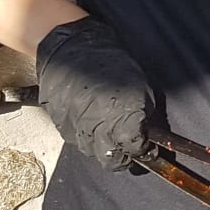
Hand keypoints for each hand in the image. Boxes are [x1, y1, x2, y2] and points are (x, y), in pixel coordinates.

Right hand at [35, 17, 155, 170]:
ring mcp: (77, 130)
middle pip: (112, 161)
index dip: (145, 150)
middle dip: (123, 157)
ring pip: (92, 152)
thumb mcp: (141, 86)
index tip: (148, 146)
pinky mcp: (61, 125)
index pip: (136, 151)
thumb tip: (148, 132)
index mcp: (123, 121)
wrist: (73, 48)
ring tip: (108, 131)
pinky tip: (90, 122)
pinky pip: (76, 139)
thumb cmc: (112, 62)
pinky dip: (85, 136)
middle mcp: (99, 131)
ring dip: (103, 147)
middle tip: (128, 147)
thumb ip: (145, 115)